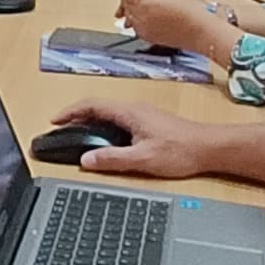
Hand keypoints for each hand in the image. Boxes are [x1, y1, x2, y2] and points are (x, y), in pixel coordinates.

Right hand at [50, 98, 229, 179]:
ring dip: (90, 119)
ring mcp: (142, 114)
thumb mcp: (142, 159)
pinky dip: (103, 124)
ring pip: (108, 112)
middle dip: (76, 115)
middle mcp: (134, 108)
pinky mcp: (149, 122)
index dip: (70, 112)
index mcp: (129, 112)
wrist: (209, 147)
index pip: (91, 105)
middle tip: (61, 128)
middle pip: (97, 106)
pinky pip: (118, 118)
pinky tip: (104, 138)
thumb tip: (86, 160)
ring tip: (77, 132)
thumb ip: (112, 159)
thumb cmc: (181, 150)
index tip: (55, 120)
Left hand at [110, 0, 247, 65]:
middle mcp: (139, 17)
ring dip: (131, 6)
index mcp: (143, 2)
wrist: (200, 32)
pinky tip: (149, 13)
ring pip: (128, 13)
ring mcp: (142, 28)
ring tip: (143, 0)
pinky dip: (137, 17)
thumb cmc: (190, 10)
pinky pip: (135, 24)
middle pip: (123, 1)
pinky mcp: (147, 36)